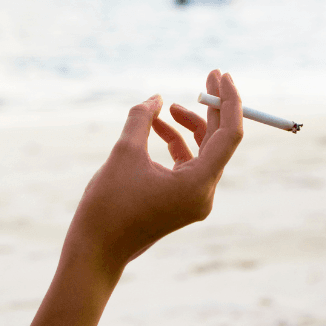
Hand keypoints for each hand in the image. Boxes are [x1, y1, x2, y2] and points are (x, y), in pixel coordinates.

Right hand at [63, 70, 243, 276]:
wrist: (95, 251)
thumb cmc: (107, 206)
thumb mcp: (123, 152)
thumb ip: (143, 119)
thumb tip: (157, 98)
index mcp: (198, 184)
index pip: (229, 135)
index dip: (228, 101)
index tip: (220, 74)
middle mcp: (203, 193)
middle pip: (219, 141)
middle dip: (212, 108)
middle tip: (208, 75)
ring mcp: (193, 199)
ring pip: (202, 151)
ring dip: (187, 125)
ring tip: (162, 109)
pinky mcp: (180, 201)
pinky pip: (187, 164)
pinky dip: (175, 143)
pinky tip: (154, 127)